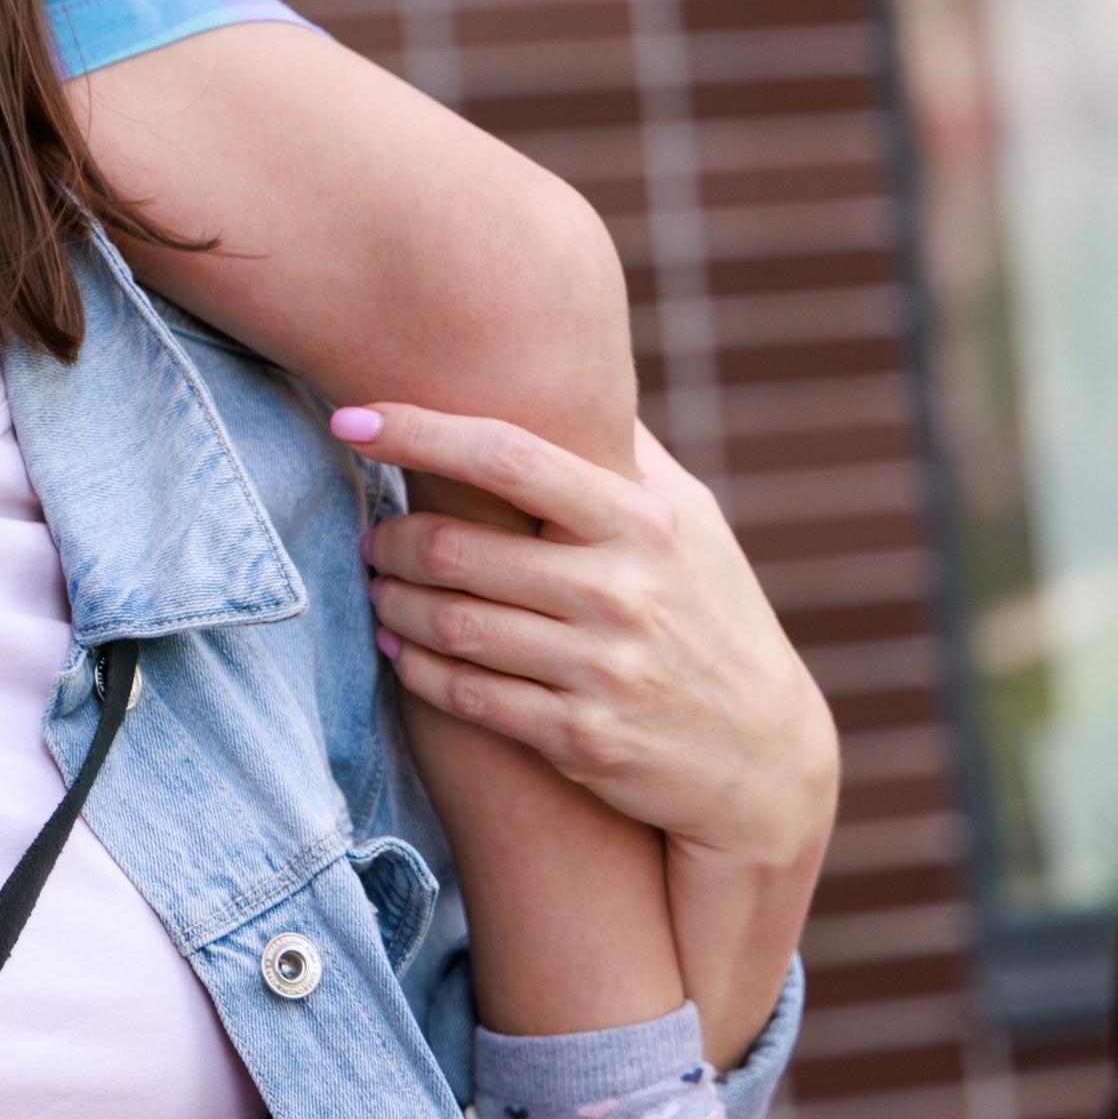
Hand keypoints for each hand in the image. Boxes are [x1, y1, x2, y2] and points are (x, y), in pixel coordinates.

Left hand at [357, 404, 838, 874]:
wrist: (767, 761)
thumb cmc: (715, 614)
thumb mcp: (692, 522)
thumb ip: (623, 451)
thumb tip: (565, 358)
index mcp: (641, 522)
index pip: (509, 455)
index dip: (417, 430)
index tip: (350, 418)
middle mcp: (622, 592)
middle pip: (461, 547)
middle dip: (394, 538)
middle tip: (371, 535)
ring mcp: (603, 670)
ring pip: (453, 625)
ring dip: (394, 605)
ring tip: (377, 589)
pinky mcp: (583, 740)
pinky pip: (469, 698)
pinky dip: (417, 670)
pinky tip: (400, 651)